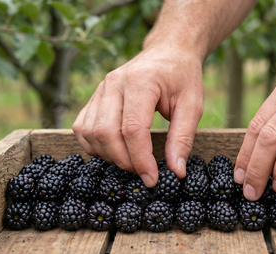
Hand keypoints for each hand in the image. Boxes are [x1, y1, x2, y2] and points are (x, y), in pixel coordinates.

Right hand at [73, 47, 203, 186]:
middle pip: (106, 133)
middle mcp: (114, 83)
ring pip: (90, 133)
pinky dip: (94, 146)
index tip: (153, 179)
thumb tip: (176, 172)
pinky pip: (82, 128)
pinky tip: (114, 151)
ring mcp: (100, 88)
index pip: (132, 129)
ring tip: (132, 162)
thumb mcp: (193, 105)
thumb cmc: (182, 77)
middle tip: (144, 173)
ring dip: (108, 156)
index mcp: (141, 82)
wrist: (168, 52)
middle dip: (124, 161)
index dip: (141, 160)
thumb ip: (183, 138)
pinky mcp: (94, 96)